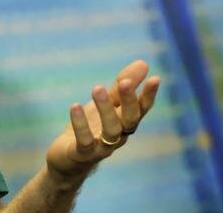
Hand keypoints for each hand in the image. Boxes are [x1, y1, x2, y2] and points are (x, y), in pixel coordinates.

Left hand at [45, 60, 159, 182]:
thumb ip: (121, 86)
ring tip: (97, 88)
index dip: (149, 95)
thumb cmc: (91, 128)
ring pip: (110, 130)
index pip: (142, 109)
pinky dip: (80, 124)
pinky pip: (85, 141)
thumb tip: (144, 63)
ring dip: (105, 109)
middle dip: (129, 101)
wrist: (67, 159)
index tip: (156, 78)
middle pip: (130, 120)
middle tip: (124, 82)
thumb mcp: (106, 104)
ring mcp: (101, 147)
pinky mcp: (82, 154)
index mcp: (124, 122)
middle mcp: (118, 136)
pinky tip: (75, 106)